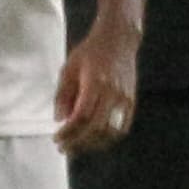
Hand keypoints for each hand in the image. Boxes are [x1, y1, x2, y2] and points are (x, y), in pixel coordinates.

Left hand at [55, 28, 139, 155]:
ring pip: (111, 132)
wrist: (118, 40)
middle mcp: (113, 93)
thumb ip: (63, 95)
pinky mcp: (131, 102)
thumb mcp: (69, 68)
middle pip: (96, 128)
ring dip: (92, 144)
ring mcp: (125, 99)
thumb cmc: (91, 52)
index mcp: (96, 83)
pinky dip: (107, 139)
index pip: (82, 117)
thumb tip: (59, 120)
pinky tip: (93, 139)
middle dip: (78, 142)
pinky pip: (121, 128)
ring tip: (77, 146)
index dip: (69, 132)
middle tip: (63, 147)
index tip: (57, 138)